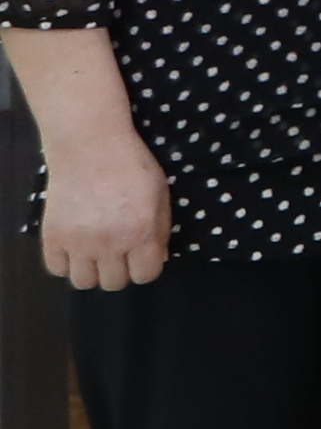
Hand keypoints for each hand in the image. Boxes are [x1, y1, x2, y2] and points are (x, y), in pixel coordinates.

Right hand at [32, 117, 164, 290]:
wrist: (90, 145)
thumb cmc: (132, 166)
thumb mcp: (160, 195)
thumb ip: (160, 231)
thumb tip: (157, 259)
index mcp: (141, 233)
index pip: (145, 276)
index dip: (145, 268)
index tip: (141, 256)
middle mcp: (110, 244)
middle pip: (114, 283)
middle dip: (119, 270)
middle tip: (117, 252)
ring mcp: (78, 242)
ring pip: (83, 282)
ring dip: (91, 271)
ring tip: (94, 253)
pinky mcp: (52, 235)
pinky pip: (56, 268)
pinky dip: (65, 263)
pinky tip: (73, 248)